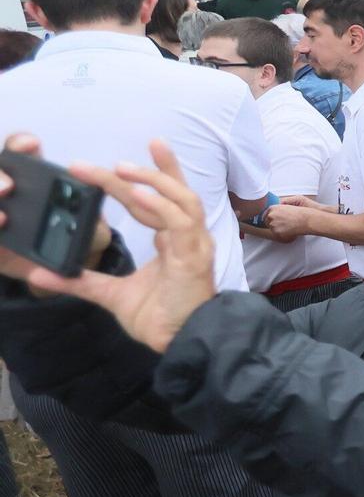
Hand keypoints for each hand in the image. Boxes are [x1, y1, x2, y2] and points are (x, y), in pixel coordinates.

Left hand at [0, 138, 215, 350]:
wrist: (180, 341)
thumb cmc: (158, 317)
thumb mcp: (111, 294)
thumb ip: (80, 281)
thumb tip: (38, 274)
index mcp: (174, 240)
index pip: (165, 198)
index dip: (152, 174)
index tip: (130, 155)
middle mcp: (187, 236)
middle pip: (173, 192)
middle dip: (148, 170)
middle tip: (111, 160)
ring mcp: (193, 243)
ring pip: (181, 199)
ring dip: (153, 180)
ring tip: (122, 168)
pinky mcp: (192, 255)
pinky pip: (180, 221)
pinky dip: (160, 205)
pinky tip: (137, 195)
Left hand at [260, 196, 322, 240]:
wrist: (307, 220)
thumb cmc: (301, 212)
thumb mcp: (288, 204)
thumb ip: (279, 208)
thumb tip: (274, 213)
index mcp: (273, 208)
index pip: (265, 214)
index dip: (269, 218)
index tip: (273, 220)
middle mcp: (271, 215)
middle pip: (267, 222)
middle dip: (273, 223)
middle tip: (283, 224)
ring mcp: (273, 224)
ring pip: (272, 228)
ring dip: (278, 229)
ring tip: (288, 227)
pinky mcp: (277, 232)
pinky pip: (277, 234)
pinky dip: (282, 234)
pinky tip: (289, 230)